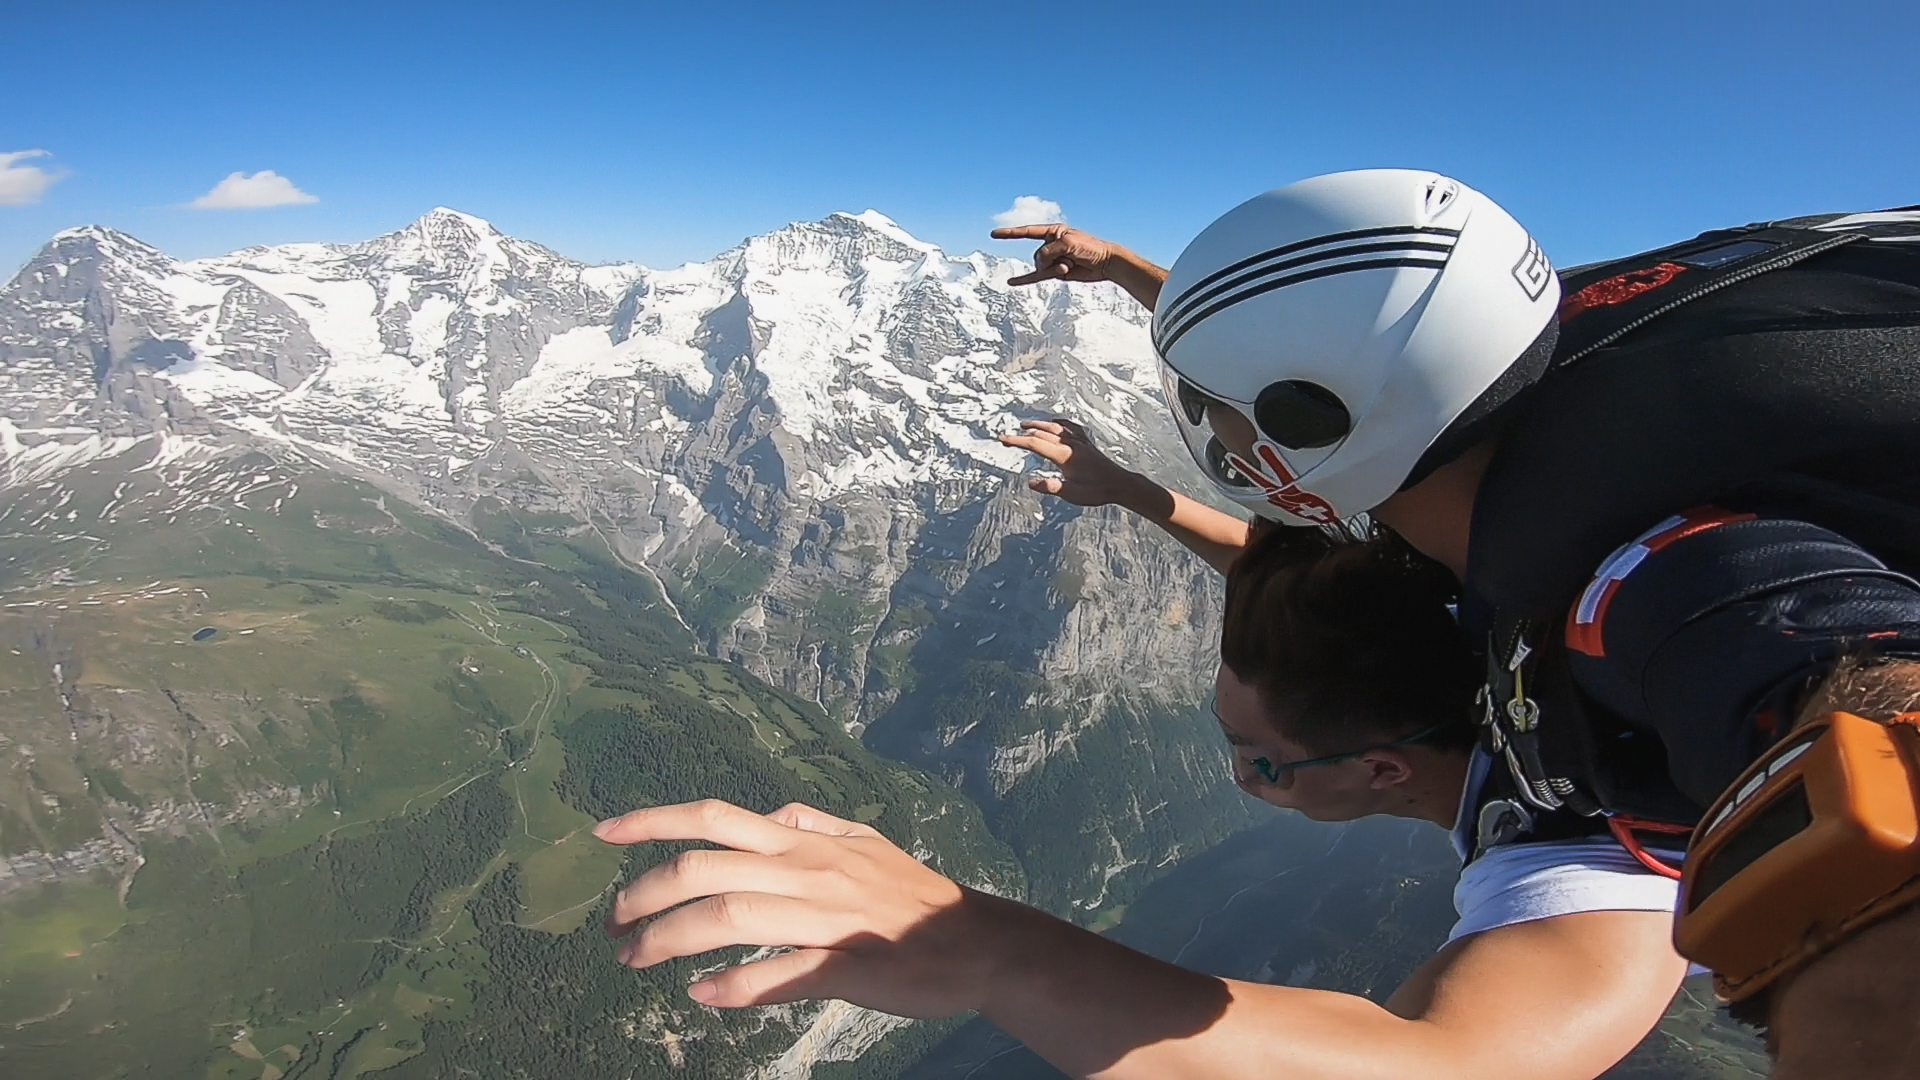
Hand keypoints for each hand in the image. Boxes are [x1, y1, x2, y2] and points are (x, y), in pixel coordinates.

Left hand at [595, 799, 992, 1017]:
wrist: (979, 941)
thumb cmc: (915, 894)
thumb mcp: (863, 841)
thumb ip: (814, 825)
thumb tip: (772, 818)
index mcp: (806, 841)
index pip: (715, 817)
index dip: (653, 821)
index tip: (603, 833)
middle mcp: (809, 869)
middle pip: (706, 868)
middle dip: (645, 894)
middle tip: (615, 925)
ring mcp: (826, 917)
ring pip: (731, 917)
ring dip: (671, 940)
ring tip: (637, 960)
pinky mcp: (847, 966)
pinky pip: (781, 972)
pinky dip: (735, 984)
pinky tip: (702, 994)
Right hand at [992, 224, 1121, 286]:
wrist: (1105, 263)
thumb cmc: (1090, 248)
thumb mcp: (1068, 244)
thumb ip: (1048, 252)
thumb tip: (1038, 264)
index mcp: (1053, 232)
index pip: (1027, 232)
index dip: (1009, 233)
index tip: (993, 234)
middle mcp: (1050, 244)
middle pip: (1037, 255)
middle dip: (1051, 259)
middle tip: (1069, 258)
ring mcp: (1052, 259)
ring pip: (1041, 267)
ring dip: (1056, 269)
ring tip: (1070, 266)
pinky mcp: (1056, 272)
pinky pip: (1036, 277)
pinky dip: (1024, 279)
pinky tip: (1011, 282)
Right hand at [998, 418, 1146, 508]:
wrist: (1118, 484)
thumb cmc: (1096, 491)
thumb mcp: (1072, 494)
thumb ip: (1051, 487)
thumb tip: (1031, 483)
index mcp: (1064, 455)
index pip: (1035, 444)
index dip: (1017, 441)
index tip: (1003, 439)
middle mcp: (1071, 444)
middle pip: (1042, 434)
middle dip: (1022, 434)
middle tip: (1007, 436)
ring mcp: (1079, 442)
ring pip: (1055, 427)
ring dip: (1039, 425)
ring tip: (1025, 424)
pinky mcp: (1086, 443)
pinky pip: (1071, 427)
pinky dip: (1060, 423)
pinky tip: (1056, 423)